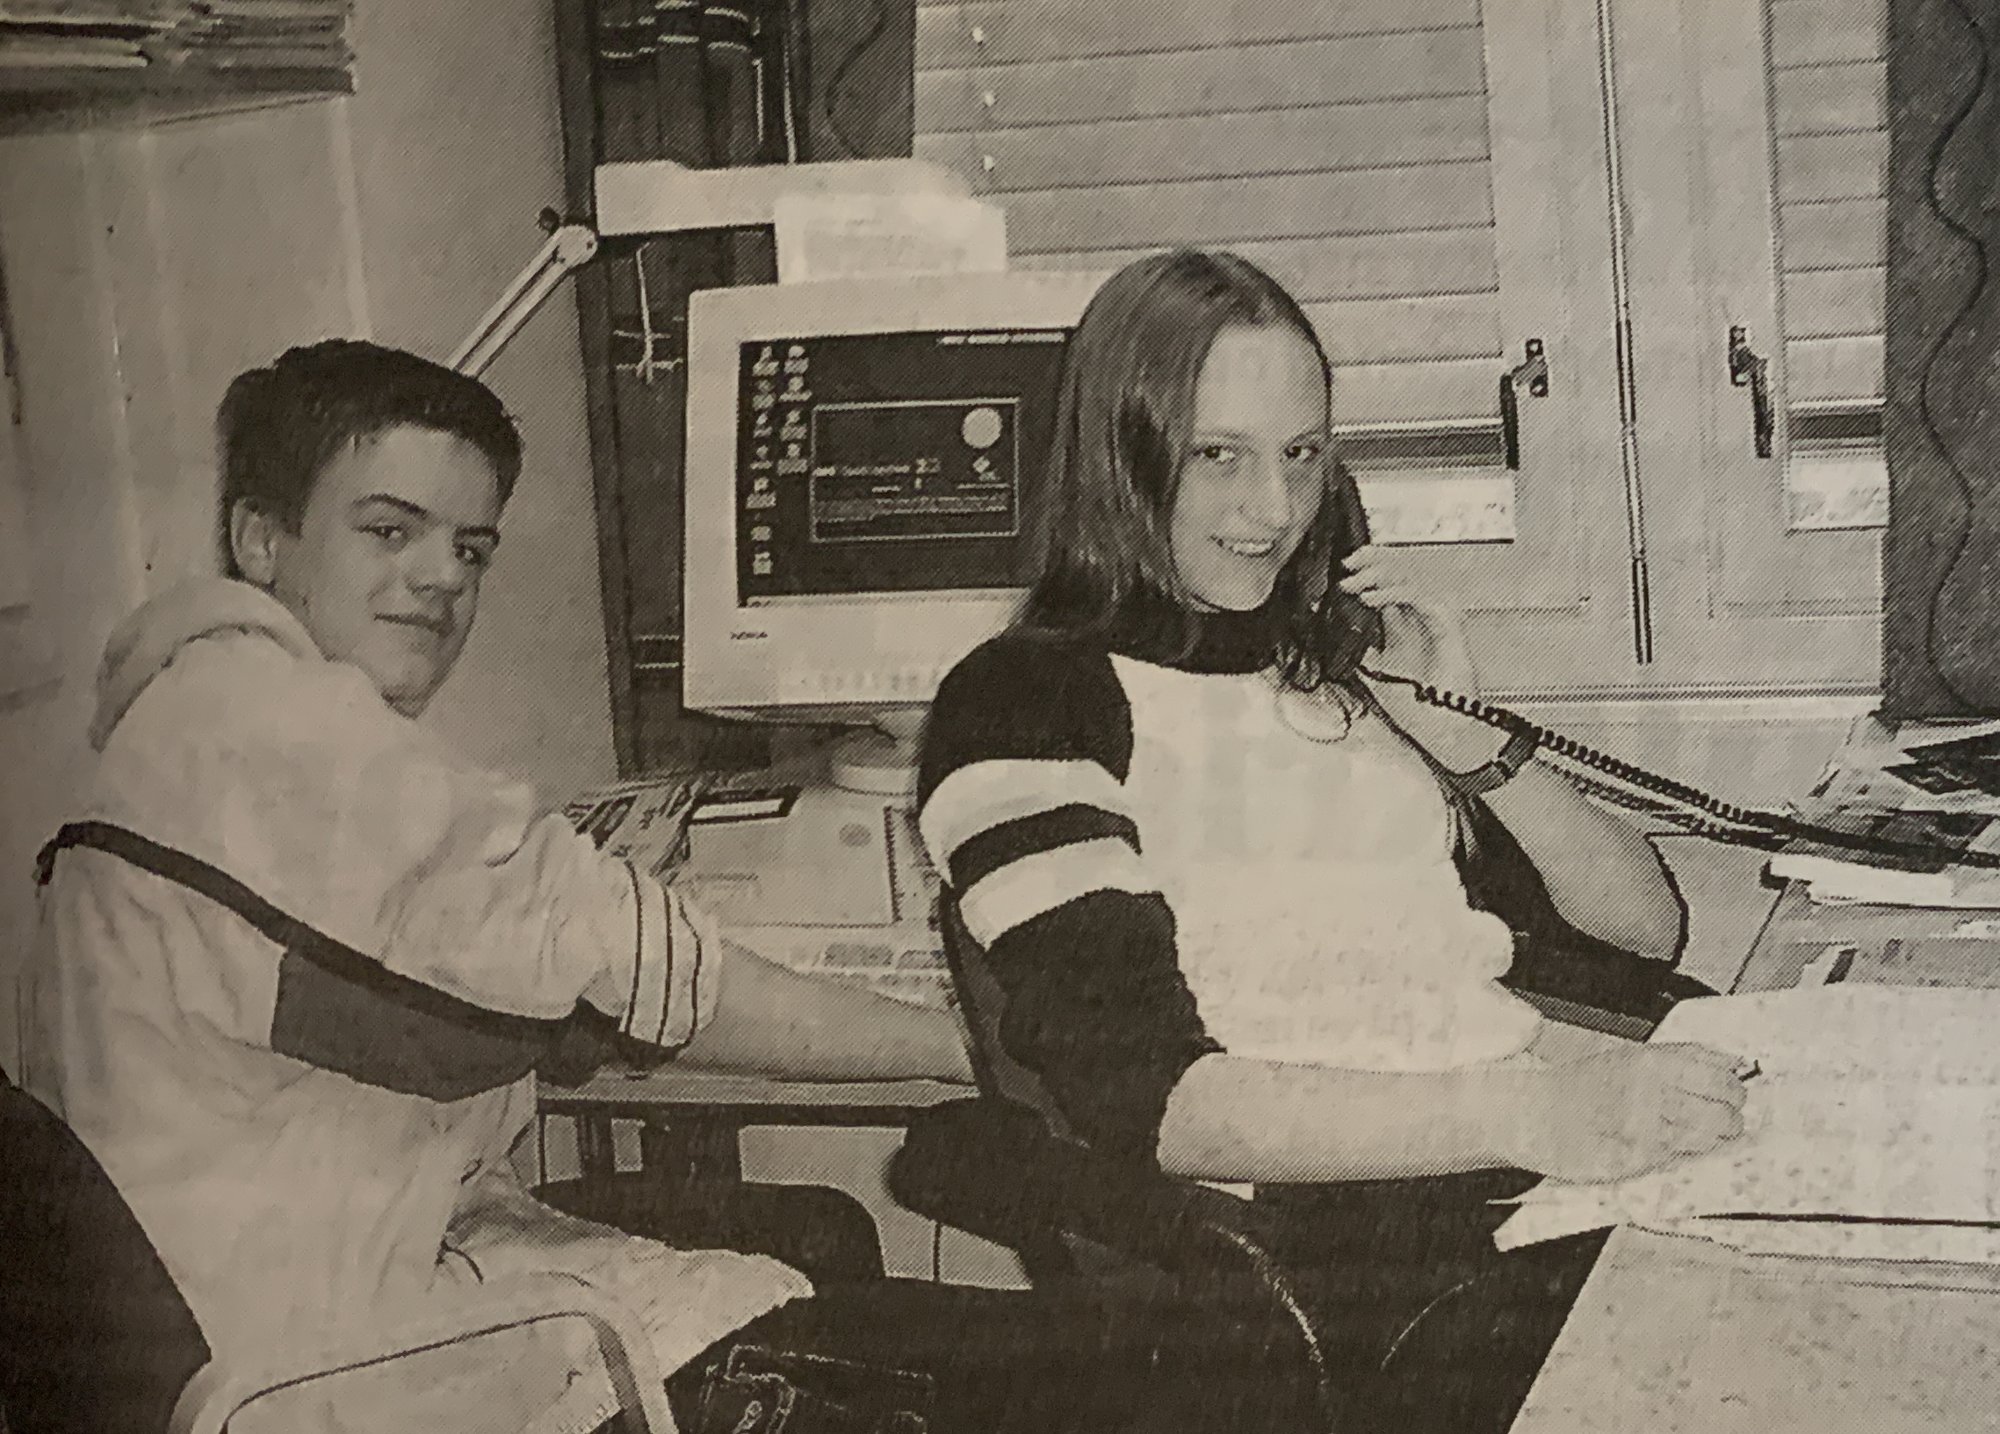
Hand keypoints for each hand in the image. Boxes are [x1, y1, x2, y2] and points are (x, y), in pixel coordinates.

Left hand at [1340, 547, 1501, 768]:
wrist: (1443, 726)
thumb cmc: (1416, 704)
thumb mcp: (1373, 672)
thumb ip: (1359, 651)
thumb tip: (1334, 630)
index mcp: (1402, 622)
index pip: (1384, 582)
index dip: (1365, 569)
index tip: (1341, 569)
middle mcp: (1419, 613)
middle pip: (1396, 572)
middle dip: (1370, 563)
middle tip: (1346, 565)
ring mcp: (1435, 615)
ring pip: (1406, 578)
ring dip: (1376, 576)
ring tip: (1352, 584)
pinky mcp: (1446, 622)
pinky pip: (1418, 597)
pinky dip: (1392, 594)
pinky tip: (1371, 599)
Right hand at [1492, 1042, 1748, 1183]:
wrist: (1538, 1115)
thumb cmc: (1584, 1085)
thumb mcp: (1631, 1056)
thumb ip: (1682, 1057)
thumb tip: (1733, 1061)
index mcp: (1652, 1062)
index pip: (1718, 1076)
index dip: (1734, 1088)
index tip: (1734, 1093)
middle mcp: (1651, 1092)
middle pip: (1719, 1110)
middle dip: (1730, 1117)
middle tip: (1725, 1119)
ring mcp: (1645, 1127)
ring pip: (1705, 1137)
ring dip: (1714, 1137)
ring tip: (1705, 1133)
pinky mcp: (1637, 1159)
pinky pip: (1679, 1157)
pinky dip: (1683, 1152)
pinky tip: (1673, 1144)